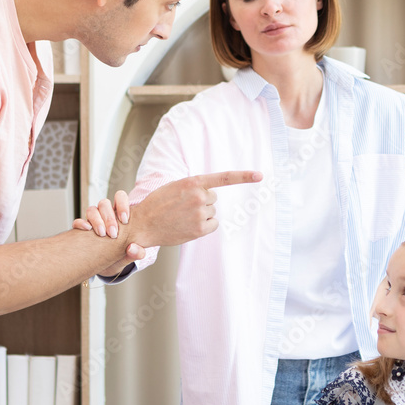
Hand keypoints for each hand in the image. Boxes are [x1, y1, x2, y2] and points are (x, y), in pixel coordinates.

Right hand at [73, 191, 145, 276]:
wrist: (107, 267)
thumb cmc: (121, 257)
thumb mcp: (131, 255)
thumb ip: (138, 253)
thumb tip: (133, 248)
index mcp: (119, 215)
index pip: (120, 197)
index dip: (122, 204)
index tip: (125, 220)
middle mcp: (105, 215)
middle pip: (104, 203)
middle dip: (109, 217)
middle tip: (113, 233)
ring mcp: (93, 222)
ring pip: (92, 210)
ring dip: (96, 220)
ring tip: (102, 234)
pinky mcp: (82, 231)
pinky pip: (78, 222)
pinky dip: (81, 224)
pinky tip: (87, 230)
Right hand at [128, 171, 261, 249]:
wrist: (143, 224)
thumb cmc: (158, 204)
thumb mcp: (175, 186)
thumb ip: (194, 186)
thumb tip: (211, 195)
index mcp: (193, 182)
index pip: (224, 177)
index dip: (244, 176)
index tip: (260, 175)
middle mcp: (199, 196)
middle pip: (213, 198)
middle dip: (202, 201)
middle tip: (182, 206)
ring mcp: (200, 213)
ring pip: (212, 212)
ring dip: (201, 214)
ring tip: (182, 216)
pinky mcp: (200, 229)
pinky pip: (213, 225)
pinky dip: (204, 226)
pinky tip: (188, 226)